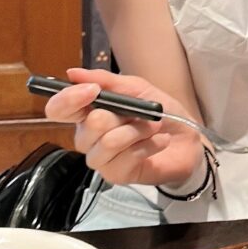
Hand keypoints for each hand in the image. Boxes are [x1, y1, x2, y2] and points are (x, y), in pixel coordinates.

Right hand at [44, 67, 204, 185]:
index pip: (59, 109)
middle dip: (121, 116)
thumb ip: (106, 81)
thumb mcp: (137, 88)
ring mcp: (102, 159)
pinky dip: (148, 145)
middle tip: (144, 113)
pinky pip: (125, 159)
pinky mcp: (117, 175)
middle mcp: (89, 137)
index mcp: (89, 112)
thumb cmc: (162, 113)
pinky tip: (159, 142)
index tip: (92, 91)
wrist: (188, 139)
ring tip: (155, 127)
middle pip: (87, 127)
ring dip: (137, 131)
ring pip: (107, 144)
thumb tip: (73, 73)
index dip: (68, 99)